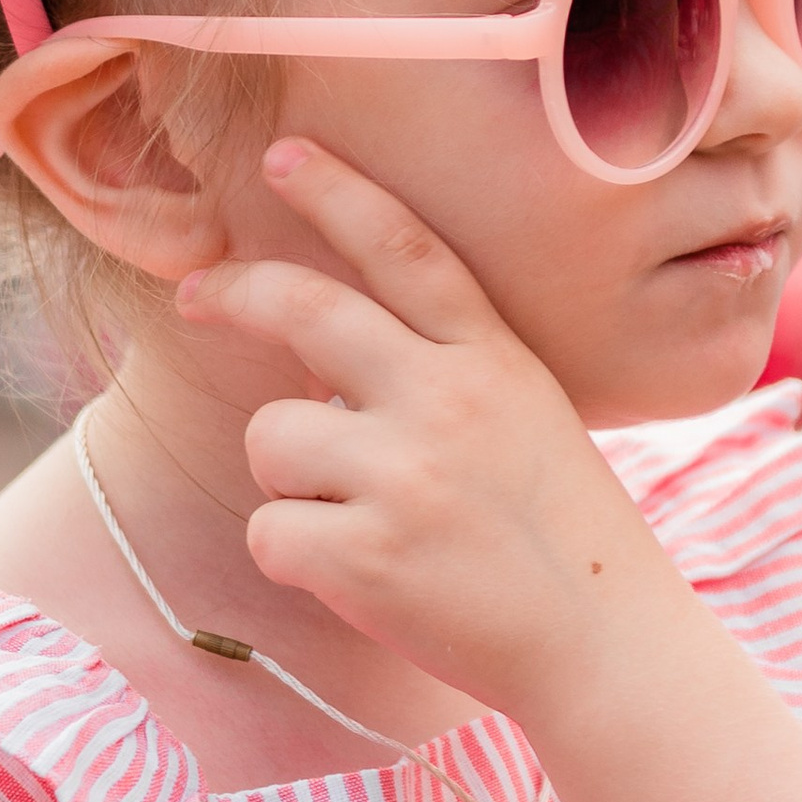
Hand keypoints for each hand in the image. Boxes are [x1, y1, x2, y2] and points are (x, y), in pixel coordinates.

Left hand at [178, 136, 660, 720]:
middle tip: (197, 294)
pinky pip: (268, 532)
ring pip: (270, 438)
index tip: (282, 155)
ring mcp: (402, 477)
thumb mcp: (528, 418)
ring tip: (359, 521)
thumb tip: (321, 364)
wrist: (604, 646)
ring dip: (290, 480)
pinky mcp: (364, 557)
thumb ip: (440, 375)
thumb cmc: (560, 536)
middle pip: (307, 309)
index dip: (339, 192)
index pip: (405, 248)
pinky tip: (360, 578)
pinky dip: (296, 559)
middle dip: (238, 291)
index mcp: (491, 359)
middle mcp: (444, 401)